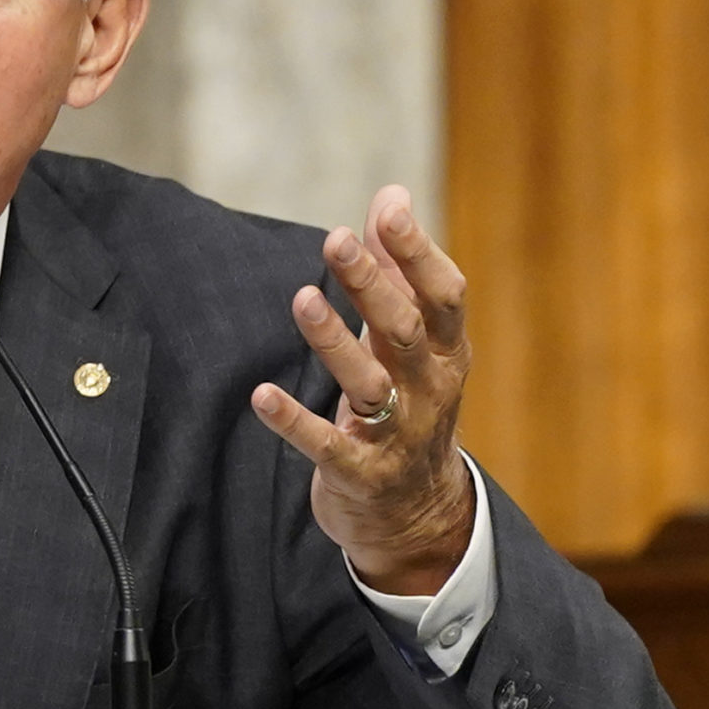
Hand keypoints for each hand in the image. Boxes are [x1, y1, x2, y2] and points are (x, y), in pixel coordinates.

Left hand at [250, 185, 475, 596]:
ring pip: (369, 385)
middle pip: (403, 331)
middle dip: (372, 285)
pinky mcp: (360, 474)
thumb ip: (398, 270)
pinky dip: (294, 421)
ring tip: (303, 299)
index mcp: (446, 353)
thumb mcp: (413, 341)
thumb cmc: (409, 404)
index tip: (388, 212)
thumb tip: (391, 194)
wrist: (417, 515)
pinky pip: (327, 446)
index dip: (418, 254)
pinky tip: (262, 396)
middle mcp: (429, 391)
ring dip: (335, 342)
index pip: (444, 297)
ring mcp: (398, 436)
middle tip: (335, 239)